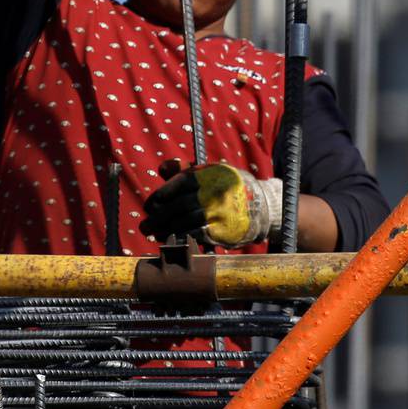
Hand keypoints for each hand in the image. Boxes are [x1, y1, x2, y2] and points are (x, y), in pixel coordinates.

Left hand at [141, 162, 281, 247]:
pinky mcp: (223, 230)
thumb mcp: (211, 172)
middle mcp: (210, 193)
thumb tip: (162, 168)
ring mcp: (217, 212)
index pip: (174, 186)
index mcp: (204, 176)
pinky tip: (174, 240)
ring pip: (184, 223)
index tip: (149, 207)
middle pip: (176, 207)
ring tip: (157, 235)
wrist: (262, 204)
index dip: (158, 198)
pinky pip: (197, 235)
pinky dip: (182, 238)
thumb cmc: (229, 187)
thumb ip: (185, 170)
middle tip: (145, 226)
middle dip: (157, 218)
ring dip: (167, 230)